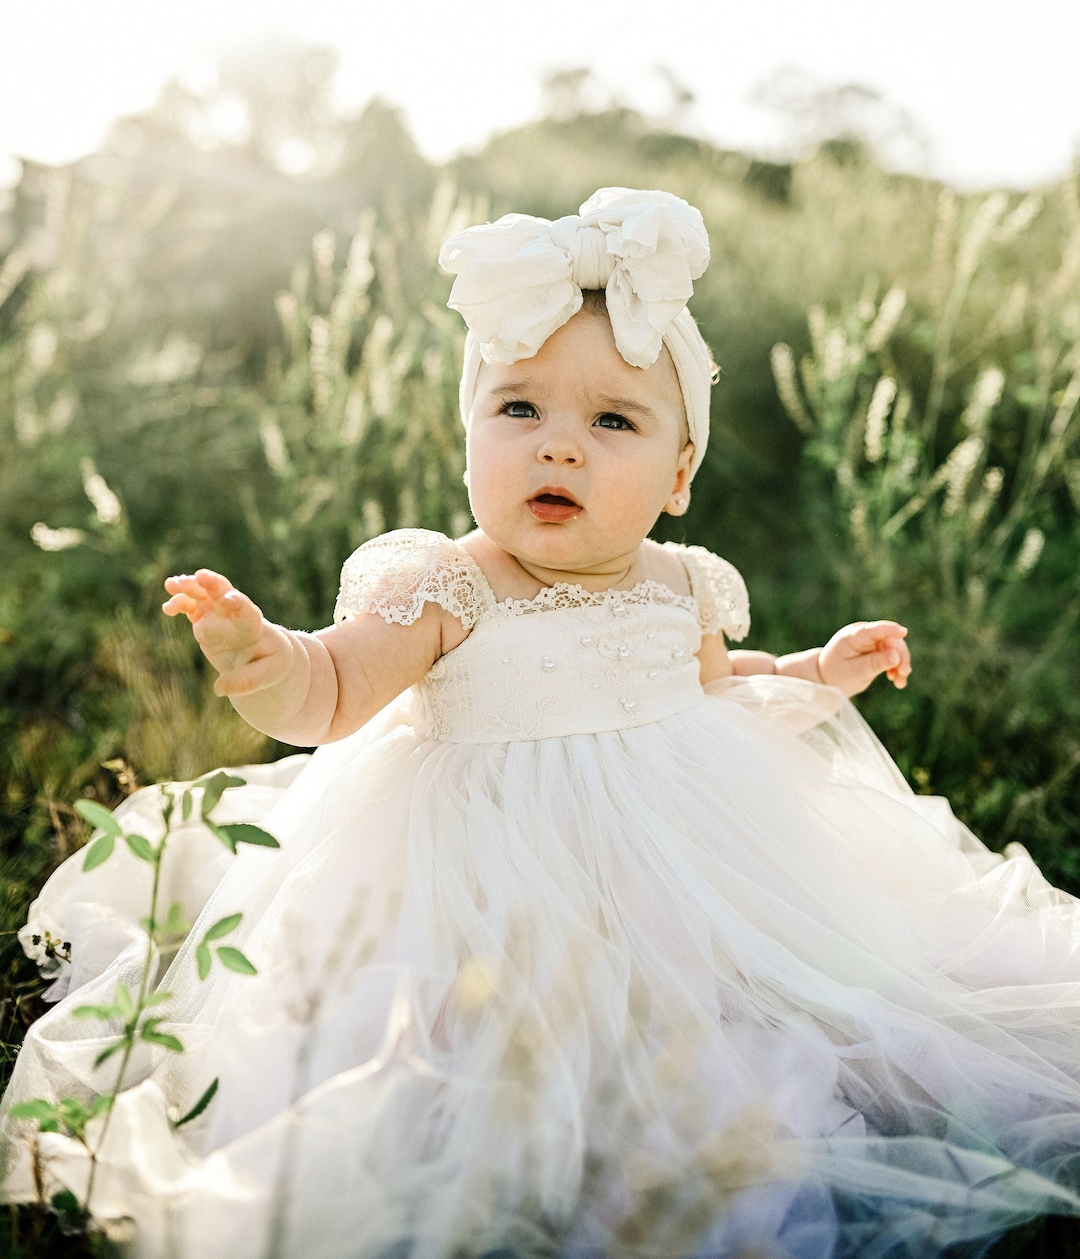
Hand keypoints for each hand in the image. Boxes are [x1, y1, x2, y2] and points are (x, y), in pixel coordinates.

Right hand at [163, 570, 290, 696]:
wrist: (262, 655)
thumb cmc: (270, 663)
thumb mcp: (268, 674)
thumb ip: (246, 681)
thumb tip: (219, 690)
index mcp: (254, 624)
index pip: (247, 610)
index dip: (238, 603)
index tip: (228, 599)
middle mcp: (235, 614)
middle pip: (223, 592)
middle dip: (212, 583)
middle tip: (199, 576)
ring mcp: (218, 614)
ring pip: (202, 594)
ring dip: (189, 587)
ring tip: (171, 584)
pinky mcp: (205, 620)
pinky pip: (190, 607)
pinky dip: (179, 603)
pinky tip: (168, 609)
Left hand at [817, 620, 910, 696]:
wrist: (829, 677)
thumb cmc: (838, 674)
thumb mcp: (854, 672)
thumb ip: (874, 664)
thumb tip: (896, 656)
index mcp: (853, 636)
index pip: (872, 630)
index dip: (889, 629)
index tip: (903, 632)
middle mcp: (865, 634)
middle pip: (891, 640)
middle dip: (900, 657)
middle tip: (904, 674)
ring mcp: (873, 640)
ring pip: (896, 648)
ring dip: (901, 664)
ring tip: (899, 683)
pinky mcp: (879, 649)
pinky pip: (895, 655)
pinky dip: (898, 668)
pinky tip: (897, 681)